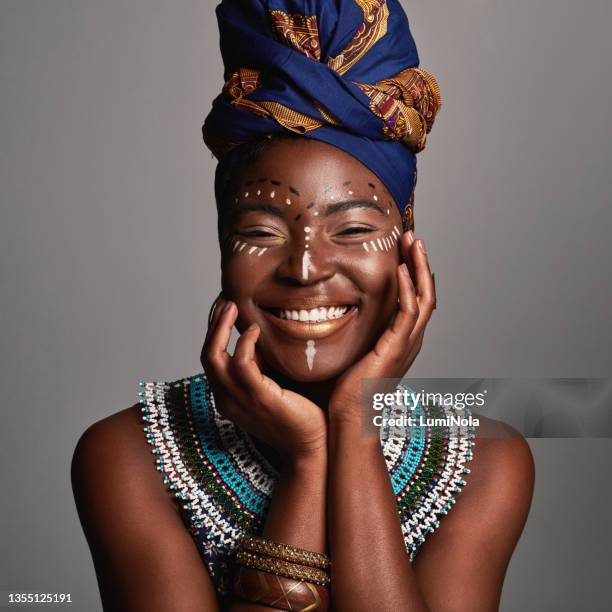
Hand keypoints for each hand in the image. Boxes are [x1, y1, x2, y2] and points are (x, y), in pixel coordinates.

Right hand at [200, 298, 327, 463]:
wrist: (310, 446)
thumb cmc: (296, 416)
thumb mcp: (270, 387)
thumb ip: (259, 367)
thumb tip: (256, 341)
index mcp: (227, 398)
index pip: (210, 360)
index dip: (213, 332)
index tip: (223, 309)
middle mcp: (226, 400)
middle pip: (206, 355)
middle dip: (212, 325)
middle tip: (224, 301)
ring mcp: (239, 401)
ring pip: (214, 357)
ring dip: (221, 327)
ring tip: (232, 307)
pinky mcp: (259, 399)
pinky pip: (242, 364)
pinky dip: (245, 343)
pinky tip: (255, 330)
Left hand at [328, 233, 435, 423]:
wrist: (349, 417)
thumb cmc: (346, 390)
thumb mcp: (353, 351)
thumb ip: (355, 330)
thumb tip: (335, 310)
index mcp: (401, 340)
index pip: (414, 299)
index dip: (413, 272)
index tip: (403, 249)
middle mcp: (410, 340)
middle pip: (425, 293)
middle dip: (420, 263)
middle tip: (413, 237)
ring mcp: (407, 344)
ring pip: (424, 298)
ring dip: (419, 267)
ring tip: (413, 242)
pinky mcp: (396, 348)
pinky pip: (408, 313)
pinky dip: (407, 289)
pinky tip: (400, 270)